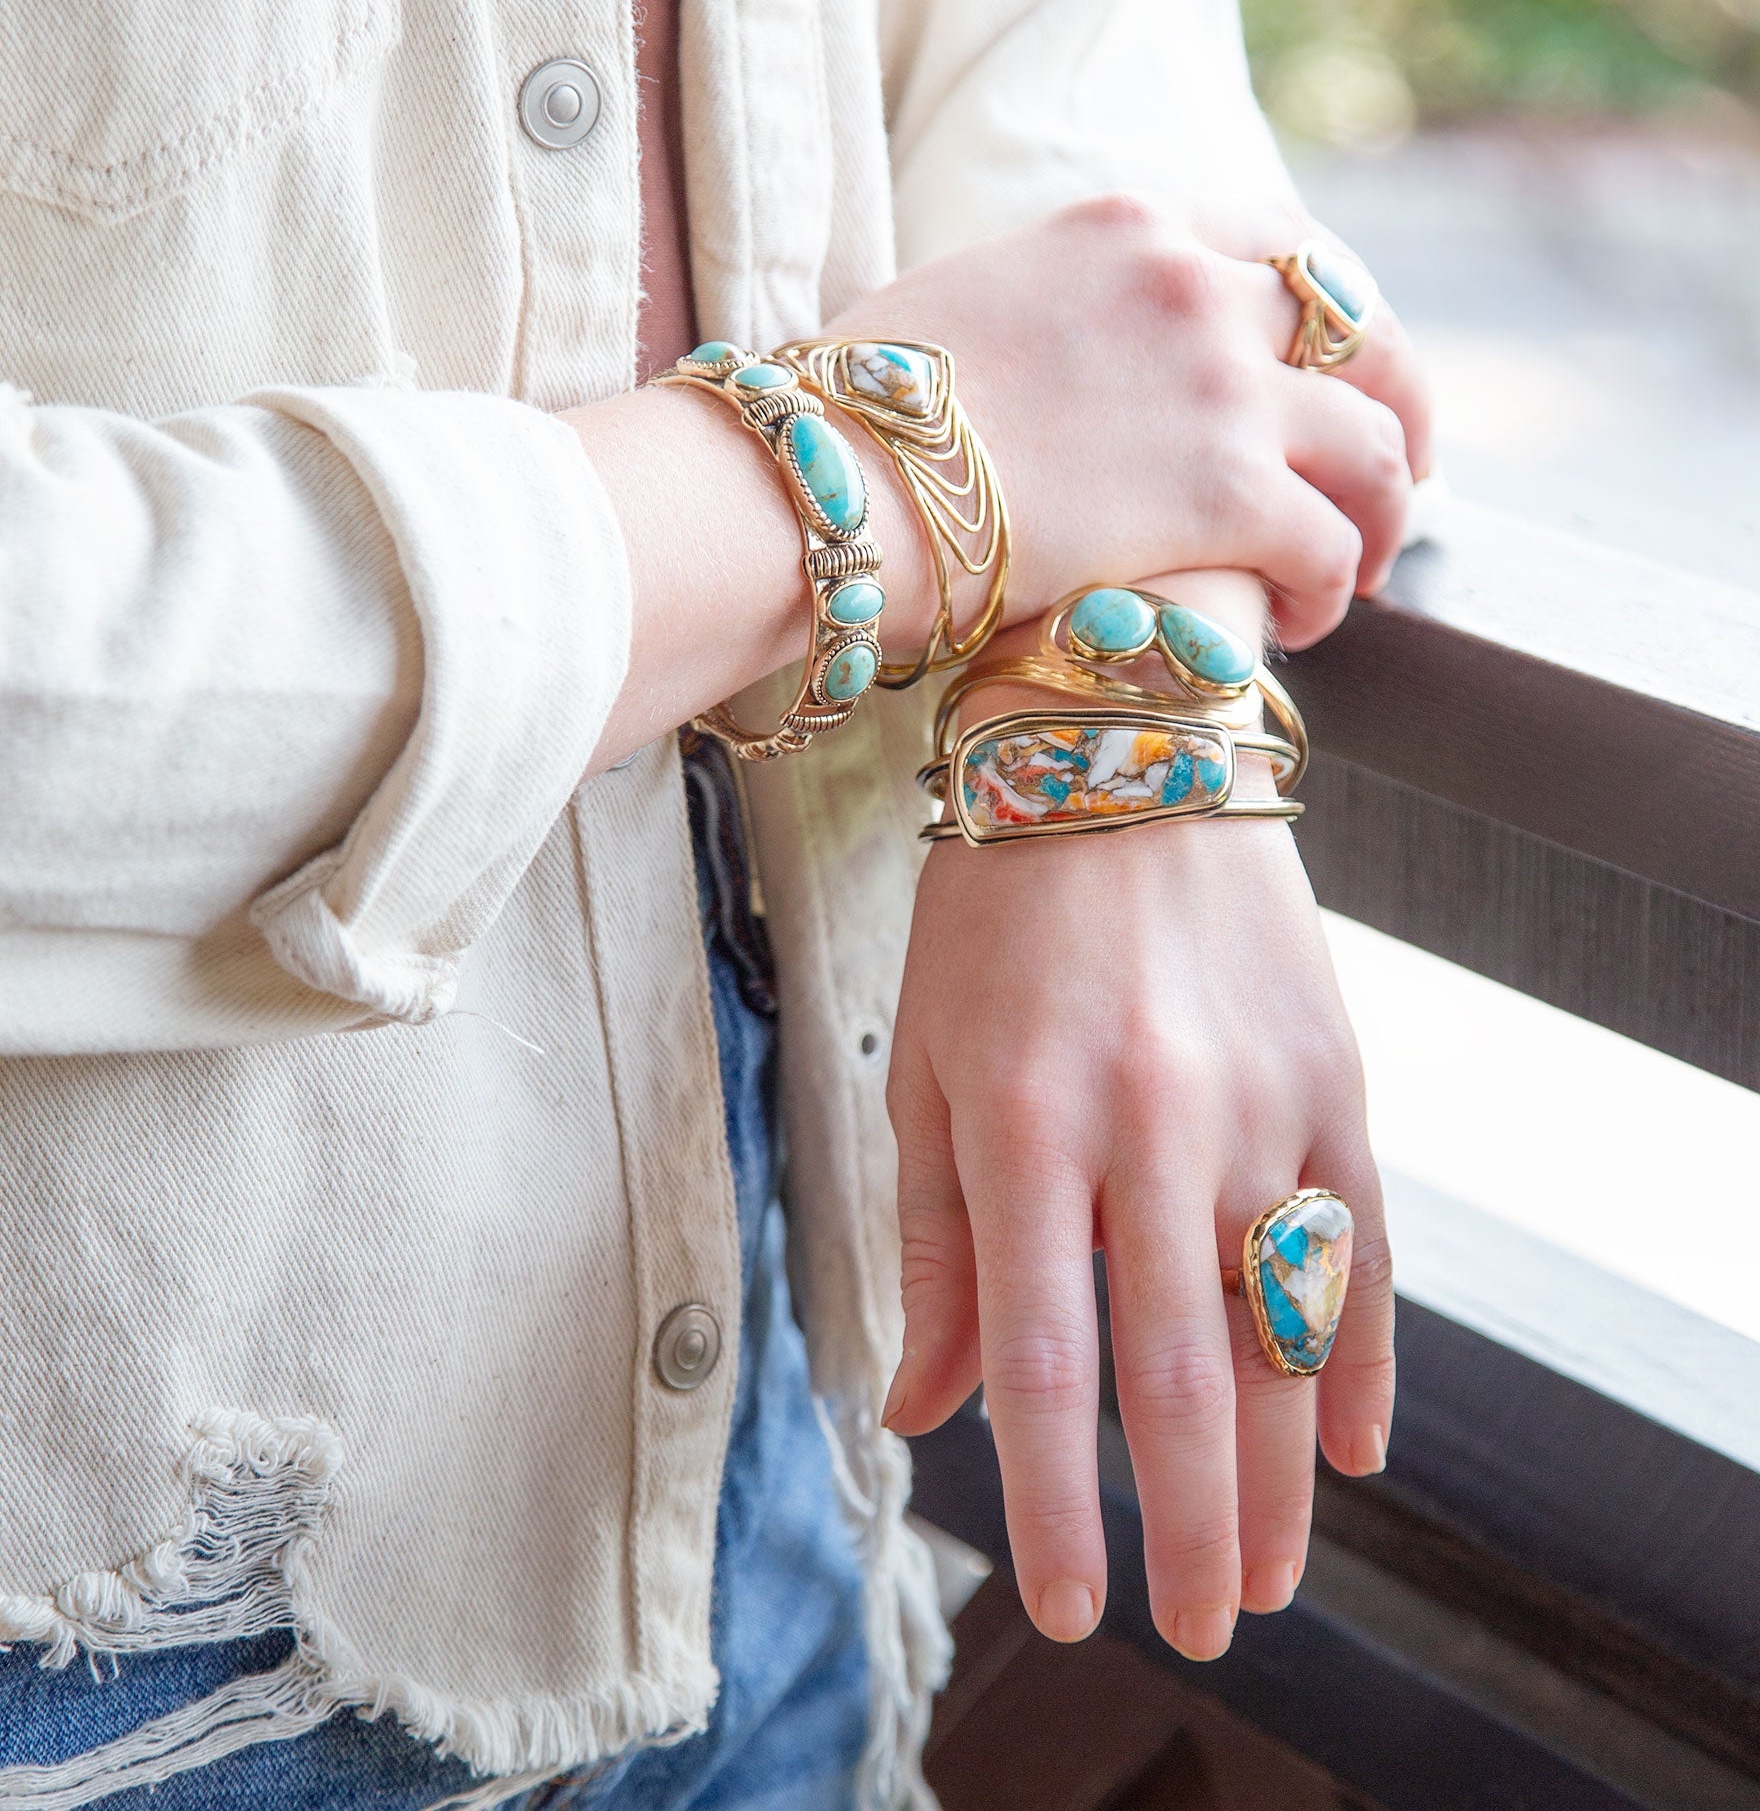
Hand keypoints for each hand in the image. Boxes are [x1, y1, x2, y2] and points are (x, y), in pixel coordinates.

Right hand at [830, 195, 1423, 650]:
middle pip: (1362, 326)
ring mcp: (1220, 386)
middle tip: (1396, 467)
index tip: (1336, 364)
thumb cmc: (853, 417)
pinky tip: (1303, 624)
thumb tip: (1049, 358)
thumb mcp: (967, 304)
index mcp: (1129, 229)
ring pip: (1373, 442)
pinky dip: (1338, 586)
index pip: (1280, 243)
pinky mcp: (1226, 493)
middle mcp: (1193, 286)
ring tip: (1361, 566)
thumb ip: (1048, 308)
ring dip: (1382, 510)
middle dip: (1395, 398)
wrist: (828, 483)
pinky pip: (1333, 543)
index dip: (1328, 314)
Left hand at [881, 586, 1395, 1652]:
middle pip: (1184, 1370)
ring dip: (1283, 1474)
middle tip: (1193, 1630)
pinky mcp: (1337, 1072)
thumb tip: (915, 1408)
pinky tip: (1356, 1448)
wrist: (1119, 741)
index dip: (1056, 1501)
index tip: (1071, 1608)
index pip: (1043, 1357)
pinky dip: (1365, 1353)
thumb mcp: (926, 1063)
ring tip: (1268, 1577)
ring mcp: (1263, 1099)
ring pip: (1287, 1329)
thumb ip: (931, 1245)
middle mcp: (1153, 1123)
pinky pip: (1365, 1240)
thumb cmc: (992, 911)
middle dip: (1189, 1526)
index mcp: (1025, 1122)